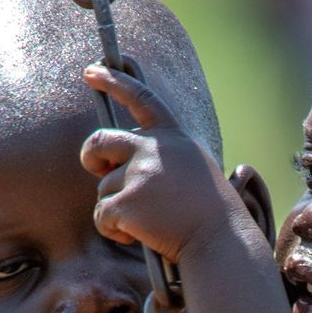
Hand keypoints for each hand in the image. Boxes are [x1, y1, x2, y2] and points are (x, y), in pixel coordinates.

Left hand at [81, 65, 242, 265]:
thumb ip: (160, 156)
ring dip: (116, 208)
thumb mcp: (193, 167)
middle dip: (91, 158)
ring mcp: (138, 175)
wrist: (220, 241)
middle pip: (99, 141)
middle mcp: (152, 149)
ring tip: (145, 223)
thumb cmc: (210, 213)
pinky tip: (136, 238)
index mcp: (172, 137)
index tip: (91, 71)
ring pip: (104, 188)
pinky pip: (101, 216)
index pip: (140, 98)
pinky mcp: (126, 203)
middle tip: (98, 171)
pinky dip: (113, 231)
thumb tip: (113, 165)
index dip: (113, 82)